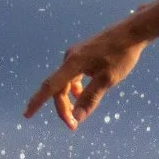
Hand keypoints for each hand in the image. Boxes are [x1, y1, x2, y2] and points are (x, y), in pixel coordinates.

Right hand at [24, 27, 145, 128]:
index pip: (50, 87)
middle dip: (63, 108)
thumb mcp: (107, 80)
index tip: (27, 115)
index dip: (37, 102)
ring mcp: (75, 54)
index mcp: (73, 64)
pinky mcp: (82, 54)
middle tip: (74, 125)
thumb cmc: (121, 55)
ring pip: (65, 82)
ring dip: (69, 99)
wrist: (132, 32)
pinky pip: (72, 75)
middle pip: (58, 88)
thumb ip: (90, 99)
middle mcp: (70, 58)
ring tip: (78, 112)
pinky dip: (74, 88)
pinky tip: (82, 94)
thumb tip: (76, 118)